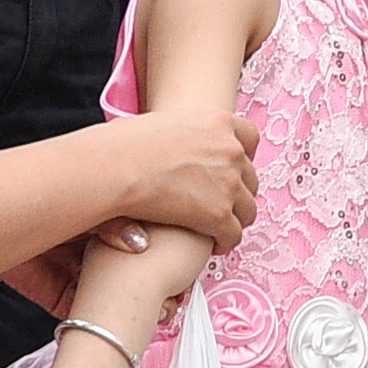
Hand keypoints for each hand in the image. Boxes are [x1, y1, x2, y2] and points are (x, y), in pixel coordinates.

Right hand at [92, 106, 261, 246]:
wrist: (116, 167)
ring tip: (216, 229)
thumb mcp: (159, 123)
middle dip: (237, 192)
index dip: (242, 156)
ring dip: (234, 219)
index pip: (249, 138)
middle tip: (219, 205)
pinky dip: (225, 241)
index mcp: (218, 122)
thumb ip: (178, 135)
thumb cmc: (122, 144)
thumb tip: (169, 144)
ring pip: (247, 209)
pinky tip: (210, 245)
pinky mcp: (220, 213)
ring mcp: (228, 182)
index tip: (232, 169)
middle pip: (250, 177)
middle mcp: (230, 149)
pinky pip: (234, 234)